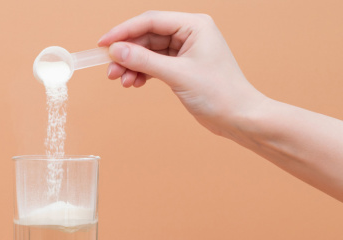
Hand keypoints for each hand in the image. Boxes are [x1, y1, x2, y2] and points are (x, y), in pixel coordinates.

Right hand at [98, 11, 267, 138]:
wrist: (238, 117)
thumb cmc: (219, 93)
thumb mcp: (177, 75)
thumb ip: (144, 61)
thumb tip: (116, 51)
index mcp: (194, 25)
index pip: (151, 20)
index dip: (124, 31)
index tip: (103, 44)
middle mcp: (190, 33)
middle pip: (147, 36)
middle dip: (127, 54)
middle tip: (110, 71)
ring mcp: (186, 50)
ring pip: (149, 52)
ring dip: (133, 66)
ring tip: (122, 82)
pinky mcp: (183, 66)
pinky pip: (155, 64)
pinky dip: (143, 73)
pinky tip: (136, 83)